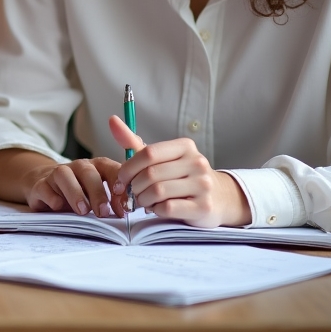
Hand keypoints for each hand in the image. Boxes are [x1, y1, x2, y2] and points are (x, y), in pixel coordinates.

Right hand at [24, 156, 122, 216]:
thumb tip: (138, 207)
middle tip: (104, 212)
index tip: (125, 206)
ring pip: (64, 175)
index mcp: (97, 167)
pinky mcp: (41, 185)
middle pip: (88, 172)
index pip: (111, 169)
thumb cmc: (81, 191)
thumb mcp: (101, 191)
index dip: (119, 186)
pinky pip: (45, 187)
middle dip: (98, 192)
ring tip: (82, 211)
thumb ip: (119, 195)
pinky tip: (59, 207)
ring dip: (75, 192)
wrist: (47, 186)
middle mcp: (78, 167)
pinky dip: (52, 196)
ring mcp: (57, 174)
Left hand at [108, 115, 251, 226]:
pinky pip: (168, 208)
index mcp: (184, 146)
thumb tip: (112, 120)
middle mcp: (196, 162)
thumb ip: (134, 142)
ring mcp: (203, 185)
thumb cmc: (181, 175)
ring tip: (143, 201)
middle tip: (130, 194)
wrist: (218, 198)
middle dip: (134, 187)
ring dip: (143, 199)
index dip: (128, 168)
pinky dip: (156, 210)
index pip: (148, 153)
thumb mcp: (161, 157)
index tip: (120, 179)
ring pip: (158, 192)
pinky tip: (157, 208)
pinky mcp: (203, 206)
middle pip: (151, 174)